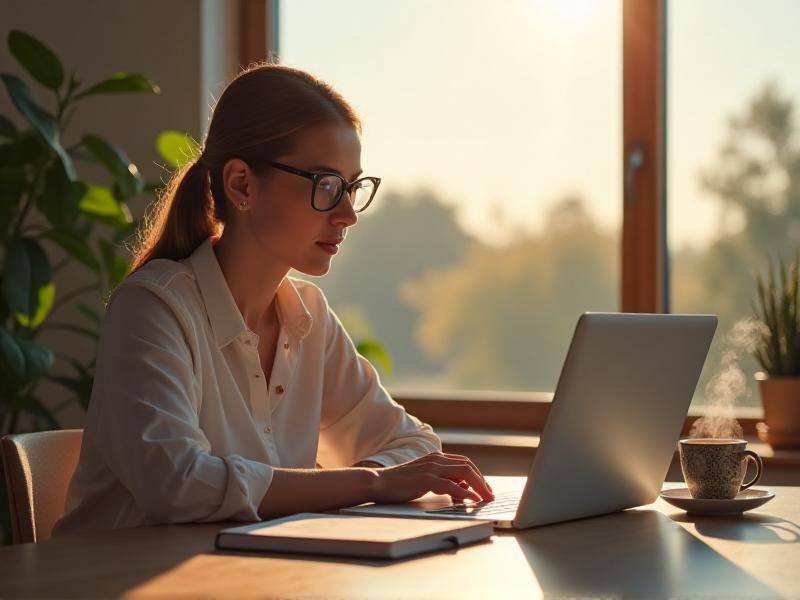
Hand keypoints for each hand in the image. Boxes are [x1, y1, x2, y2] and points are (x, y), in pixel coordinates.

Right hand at [368, 452, 493, 504]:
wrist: (377, 483)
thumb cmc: (399, 484)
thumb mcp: (424, 479)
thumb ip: (442, 481)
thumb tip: (462, 489)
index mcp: (436, 457)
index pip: (464, 463)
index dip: (478, 475)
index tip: (485, 488)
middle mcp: (436, 459)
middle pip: (468, 466)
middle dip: (482, 481)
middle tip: (490, 495)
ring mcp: (431, 468)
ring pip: (464, 473)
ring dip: (479, 486)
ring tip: (486, 498)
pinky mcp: (426, 479)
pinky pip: (452, 485)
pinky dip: (465, 492)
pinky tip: (472, 499)